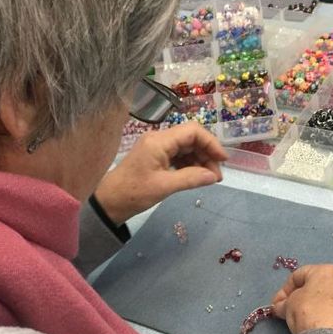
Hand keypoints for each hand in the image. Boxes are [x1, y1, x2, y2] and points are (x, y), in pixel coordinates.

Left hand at [94, 123, 227, 224]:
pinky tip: (196, 177)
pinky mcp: (155, 157)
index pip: (192, 131)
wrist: (109, 202)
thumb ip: (191, 178)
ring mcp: (156, 148)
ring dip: (200, 161)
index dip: (211, 143)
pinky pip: (178, 155)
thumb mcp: (165, 187)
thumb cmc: (134, 193)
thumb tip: (214, 176)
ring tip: (209, 179)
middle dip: (207, 154)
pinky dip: (189, 165)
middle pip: (191, 138)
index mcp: (159, 141)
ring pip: (186, 147)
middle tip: (216, 176)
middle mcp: (158, 139)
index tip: (222, 160)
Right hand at [272, 264, 332, 333]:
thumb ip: (285, 302)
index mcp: (328, 271)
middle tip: (298, 312)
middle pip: (325, 285)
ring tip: (320, 324)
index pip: (301, 275)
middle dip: (310, 296)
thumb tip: (281, 306)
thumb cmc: (311, 316)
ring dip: (330, 307)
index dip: (285, 290)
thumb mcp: (289, 306)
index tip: (278, 304)